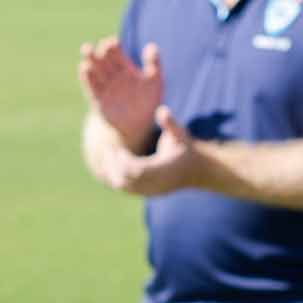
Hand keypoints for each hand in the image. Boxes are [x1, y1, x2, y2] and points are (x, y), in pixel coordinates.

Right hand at [79, 37, 162, 147]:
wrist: (138, 125)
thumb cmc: (149, 101)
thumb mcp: (155, 81)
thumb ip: (154, 64)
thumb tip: (152, 46)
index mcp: (125, 68)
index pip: (116, 54)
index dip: (114, 47)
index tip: (113, 42)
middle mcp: (112, 75)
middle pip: (104, 60)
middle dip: (100, 52)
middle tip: (99, 45)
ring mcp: (105, 87)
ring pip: (95, 71)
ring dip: (90, 60)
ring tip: (87, 49)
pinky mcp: (98, 100)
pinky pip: (92, 87)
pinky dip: (87, 78)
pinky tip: (84, 67)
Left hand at [91, 106, 212, 198]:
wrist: (196, 170)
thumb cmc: (185, 148)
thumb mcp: (180, 134)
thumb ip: (170, 124)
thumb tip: (162, 109)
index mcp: (163, 170)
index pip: (137, 169)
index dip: (123, 160)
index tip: (115, 147)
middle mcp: (156, 183)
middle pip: (126, 180)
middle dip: (113, 165)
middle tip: (107, 149)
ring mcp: (151, 190)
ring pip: (123, 186)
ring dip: (112, 172)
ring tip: (107, 156)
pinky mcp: (147, 193)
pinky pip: (126, 189)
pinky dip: (116, 178)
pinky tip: (111, 164)